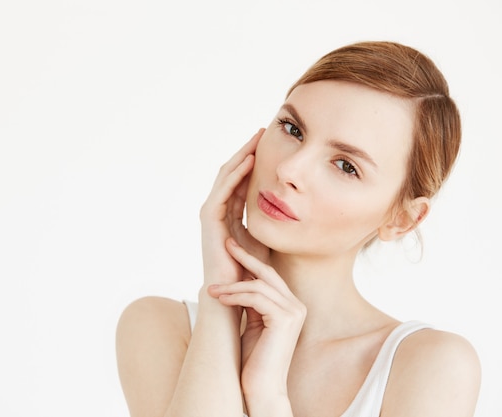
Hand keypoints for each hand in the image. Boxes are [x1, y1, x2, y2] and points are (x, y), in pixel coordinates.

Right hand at [199, 129, 268, 286]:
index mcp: (231, 214)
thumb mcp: (265, 238)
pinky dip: (235, 174)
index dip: (255, 161)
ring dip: (241, 156)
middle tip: (262, 132)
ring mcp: (212, 214)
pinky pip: (223, 190)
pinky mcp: (210, 219)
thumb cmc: (251, 272)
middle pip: (232, 173)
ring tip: (256, 139)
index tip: (271, 144)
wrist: (234, 294)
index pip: (242, 180)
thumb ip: (270, 220)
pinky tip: (249, 161)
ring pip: (226, 176)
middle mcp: (219, 210)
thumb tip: (291, 206)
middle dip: (247, 151)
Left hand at [207, 238, 305, 399]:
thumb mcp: (253, 323)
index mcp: (290, 306)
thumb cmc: (254, 360)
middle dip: (245, 257)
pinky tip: (221, 298)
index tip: (231, 247)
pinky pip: (256, 297)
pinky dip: (236, 295)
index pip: (269, 276)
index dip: (250, 260)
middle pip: (267, 273)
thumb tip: (237, 280)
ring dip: (232, 285)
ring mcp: (294, 311)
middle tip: (225, 245)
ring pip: (259, 285)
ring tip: (212, 289)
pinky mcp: (285, 319)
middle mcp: (296, 306)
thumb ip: (251, 302)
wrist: (261, 388)